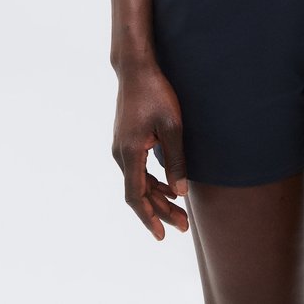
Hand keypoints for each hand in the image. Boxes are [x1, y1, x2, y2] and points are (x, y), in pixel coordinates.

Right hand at [112, 65, 189, 239]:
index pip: (136, 196)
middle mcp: (120, 153)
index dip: (149, 217)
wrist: (136, 68)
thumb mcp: (172, 126)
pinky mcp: (126, 140)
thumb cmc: (156, 93)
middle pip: (139, 192)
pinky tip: (168, 188)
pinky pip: (138, 169)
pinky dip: (152, 182)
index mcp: (129, 152)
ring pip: (138, 182)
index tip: (161, 235)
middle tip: (183, 227)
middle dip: (160, 211)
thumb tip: (180, 192)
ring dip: (158, 197)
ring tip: (179, 212)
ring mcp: (121, 147)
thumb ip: (175, 160)